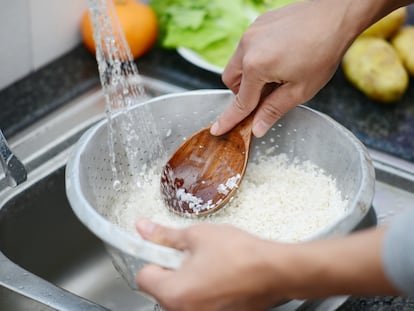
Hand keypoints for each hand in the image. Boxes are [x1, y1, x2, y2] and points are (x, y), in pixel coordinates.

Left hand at [135, 218, 285, 310]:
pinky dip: (203, 291)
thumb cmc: (240, 254)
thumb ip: (164, 235)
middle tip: (193, 254)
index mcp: (175, 293)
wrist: (275, 270)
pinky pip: (198, 303)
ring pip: (181, 296)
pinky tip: (219, 277)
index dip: (154, 257)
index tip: (164, 249)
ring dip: (188, 280)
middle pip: (162, 288)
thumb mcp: (197, 236)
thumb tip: (144, 228)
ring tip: (210, 265)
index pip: (144, 276)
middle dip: (172, 269)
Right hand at [211, 0, 356, 136]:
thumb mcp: (300, 89)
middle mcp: (247, 47)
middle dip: (242, 92)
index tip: (217, 129)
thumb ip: (273, 110)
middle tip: (264, 96)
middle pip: (230, 80)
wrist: (337, 14)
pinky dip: (256, 58)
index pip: (240, 102)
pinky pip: (247, 47)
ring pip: (237, 62)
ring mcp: (251, 32)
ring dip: (249, 74)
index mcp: (256, 66)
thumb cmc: (323, 50)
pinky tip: (279, 58)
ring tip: (276, 74)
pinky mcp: (258, 23)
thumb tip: (257, 127)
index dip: (229, 119)